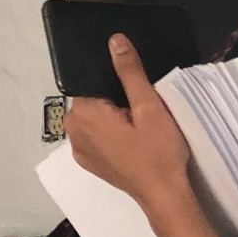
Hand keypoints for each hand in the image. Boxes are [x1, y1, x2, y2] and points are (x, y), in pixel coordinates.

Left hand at [65, 37, 194, 211]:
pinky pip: (96, 135)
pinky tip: (131, 137)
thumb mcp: (148, 107)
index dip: (112, 79)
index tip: (132, 86)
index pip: (91, 81)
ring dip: (113, 115)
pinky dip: (110, 131)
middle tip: (140, 107)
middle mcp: (72, 131)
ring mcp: (79, 150)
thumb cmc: (158, 151)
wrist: (165, 195)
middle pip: (92, 99)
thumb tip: (114, 41)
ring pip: (95, 117)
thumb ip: (129, 72)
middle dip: (114, 97)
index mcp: (82, 114)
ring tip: (138, 122)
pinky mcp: (90, 163)